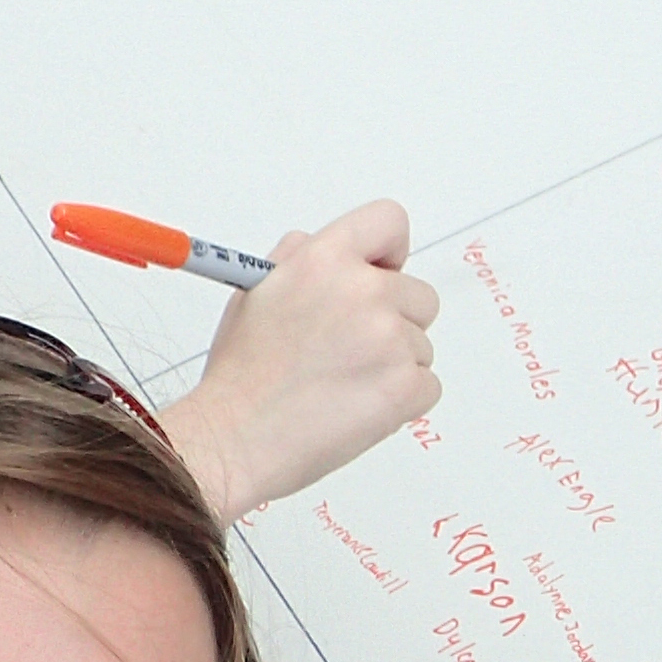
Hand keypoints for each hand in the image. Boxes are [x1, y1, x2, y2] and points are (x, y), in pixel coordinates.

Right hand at [163, 199, 441, 520]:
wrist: (235, 438)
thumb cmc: (240, 375)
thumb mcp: (255, 291)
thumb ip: (298, 260)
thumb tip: (325, 248)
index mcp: (324, 259)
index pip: (389, 222)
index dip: (389, 253)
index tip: (381, 274)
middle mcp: (363, 291)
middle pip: (418, 296)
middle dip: (394, 322)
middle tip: (347, 352)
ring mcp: (390, 339)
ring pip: (421, 345)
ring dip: (394, 365)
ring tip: (340, 384)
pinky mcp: (406, 385)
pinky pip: (427, 386)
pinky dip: (401, 402)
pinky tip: (356, 407)